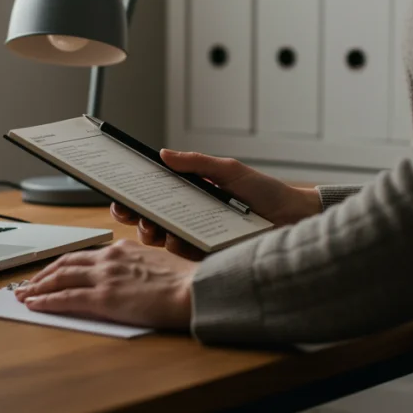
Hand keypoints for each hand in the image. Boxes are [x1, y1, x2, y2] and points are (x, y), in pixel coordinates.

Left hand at [13, 240, 195, 329]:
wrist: (193, 291)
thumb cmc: (184, 283)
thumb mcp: (157, 265)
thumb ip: (137, 268)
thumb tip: (129, 279)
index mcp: (122, 250)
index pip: (84, 256)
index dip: (64, 265)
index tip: (53, 272)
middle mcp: (109, 258)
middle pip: (66, 263)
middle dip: (44, 274)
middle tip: (29, 284)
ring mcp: (104, 277)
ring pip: (60, 278)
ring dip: (38, 287)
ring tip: (24, 295)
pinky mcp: (103, 298)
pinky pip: (66, 298)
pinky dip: (46, 301)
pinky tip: (35, 305)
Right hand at [112, 149, 320, 256]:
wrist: (293, 219)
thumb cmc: (264, 193)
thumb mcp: (229, 171)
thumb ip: (197, 163)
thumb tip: (163, 154)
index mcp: (190, 194)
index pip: (153, 193)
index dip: (132, 193)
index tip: (119, 189)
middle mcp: (188, 216)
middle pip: (148, 218)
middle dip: (133, 214)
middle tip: (130, 211)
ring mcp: (196, 238)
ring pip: (159, 239)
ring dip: (151, 232)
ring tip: (156, 226)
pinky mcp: (207, 257)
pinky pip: (182, 256)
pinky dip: (176, 246)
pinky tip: (178, 239)